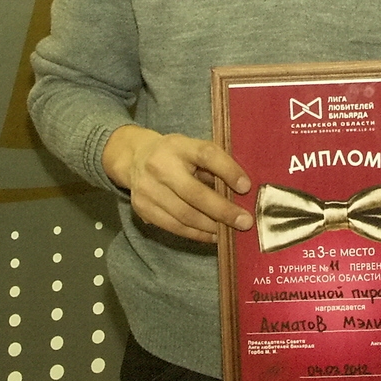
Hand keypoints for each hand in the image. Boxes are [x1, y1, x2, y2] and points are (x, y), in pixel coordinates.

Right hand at [101, 125, 252, 243]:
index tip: (246, 187)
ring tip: (231, 231)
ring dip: (212, 226)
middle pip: (195, 193)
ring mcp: (149, 189)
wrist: (135, 159)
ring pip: (185, 215)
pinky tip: (213, 235)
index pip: (206, 154)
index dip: (228, 170)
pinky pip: (174, 227)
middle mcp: (160, 166)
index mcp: (179, 146)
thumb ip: (214, 165)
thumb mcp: (192, 148)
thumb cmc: (175, 154)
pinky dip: (197, 234)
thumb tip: (242, 191)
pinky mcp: (143, 208)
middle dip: (223, 211)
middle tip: (245, 222)